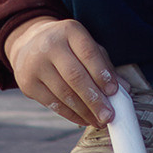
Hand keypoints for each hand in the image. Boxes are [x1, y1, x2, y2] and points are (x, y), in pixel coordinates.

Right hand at [1, 15, 115, 127]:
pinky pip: (52, 103)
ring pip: (64, 93)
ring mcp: (35, 64)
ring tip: (99, 121)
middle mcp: (50, 45)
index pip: (88, 53)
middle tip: (108, 116)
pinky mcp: (27, 83)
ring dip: (84, 111)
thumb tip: (124, 90)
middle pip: (75, 76)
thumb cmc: (68, 47)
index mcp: (70, 30)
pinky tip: (83, 119)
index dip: (102, 74)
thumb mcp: (86, 47)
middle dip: (94, 99)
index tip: (114, 92)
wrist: (30, 44)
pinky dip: (70, 115)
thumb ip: (105, 66)